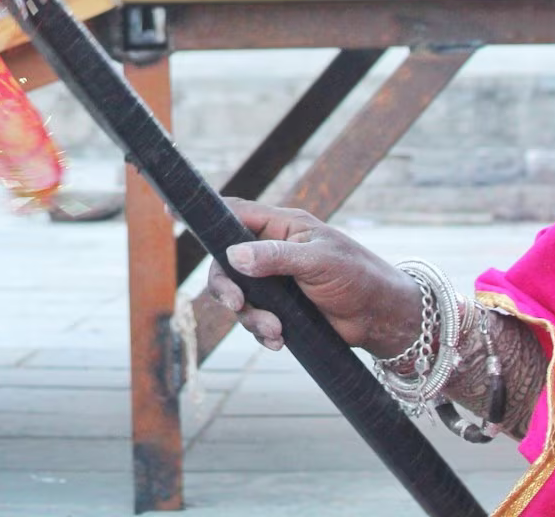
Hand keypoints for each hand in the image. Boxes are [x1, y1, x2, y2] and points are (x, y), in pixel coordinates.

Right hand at [205, 198, 423, 357]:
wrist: (382, 318)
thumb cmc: (358, 276)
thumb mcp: (318, 261)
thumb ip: (275, 257)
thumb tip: (233, 256)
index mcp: (281, 226)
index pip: (233, 213)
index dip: (204, 214)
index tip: (171, 213)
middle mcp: (271, 250)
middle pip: (225, 262)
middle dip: (225, 286)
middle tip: (235, 304)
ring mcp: (274, 281)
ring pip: (237, 295)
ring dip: (249, 316)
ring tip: (275, 331)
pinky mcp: (280, 309)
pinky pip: (253, 318)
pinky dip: (260, 332)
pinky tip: (279, 340)